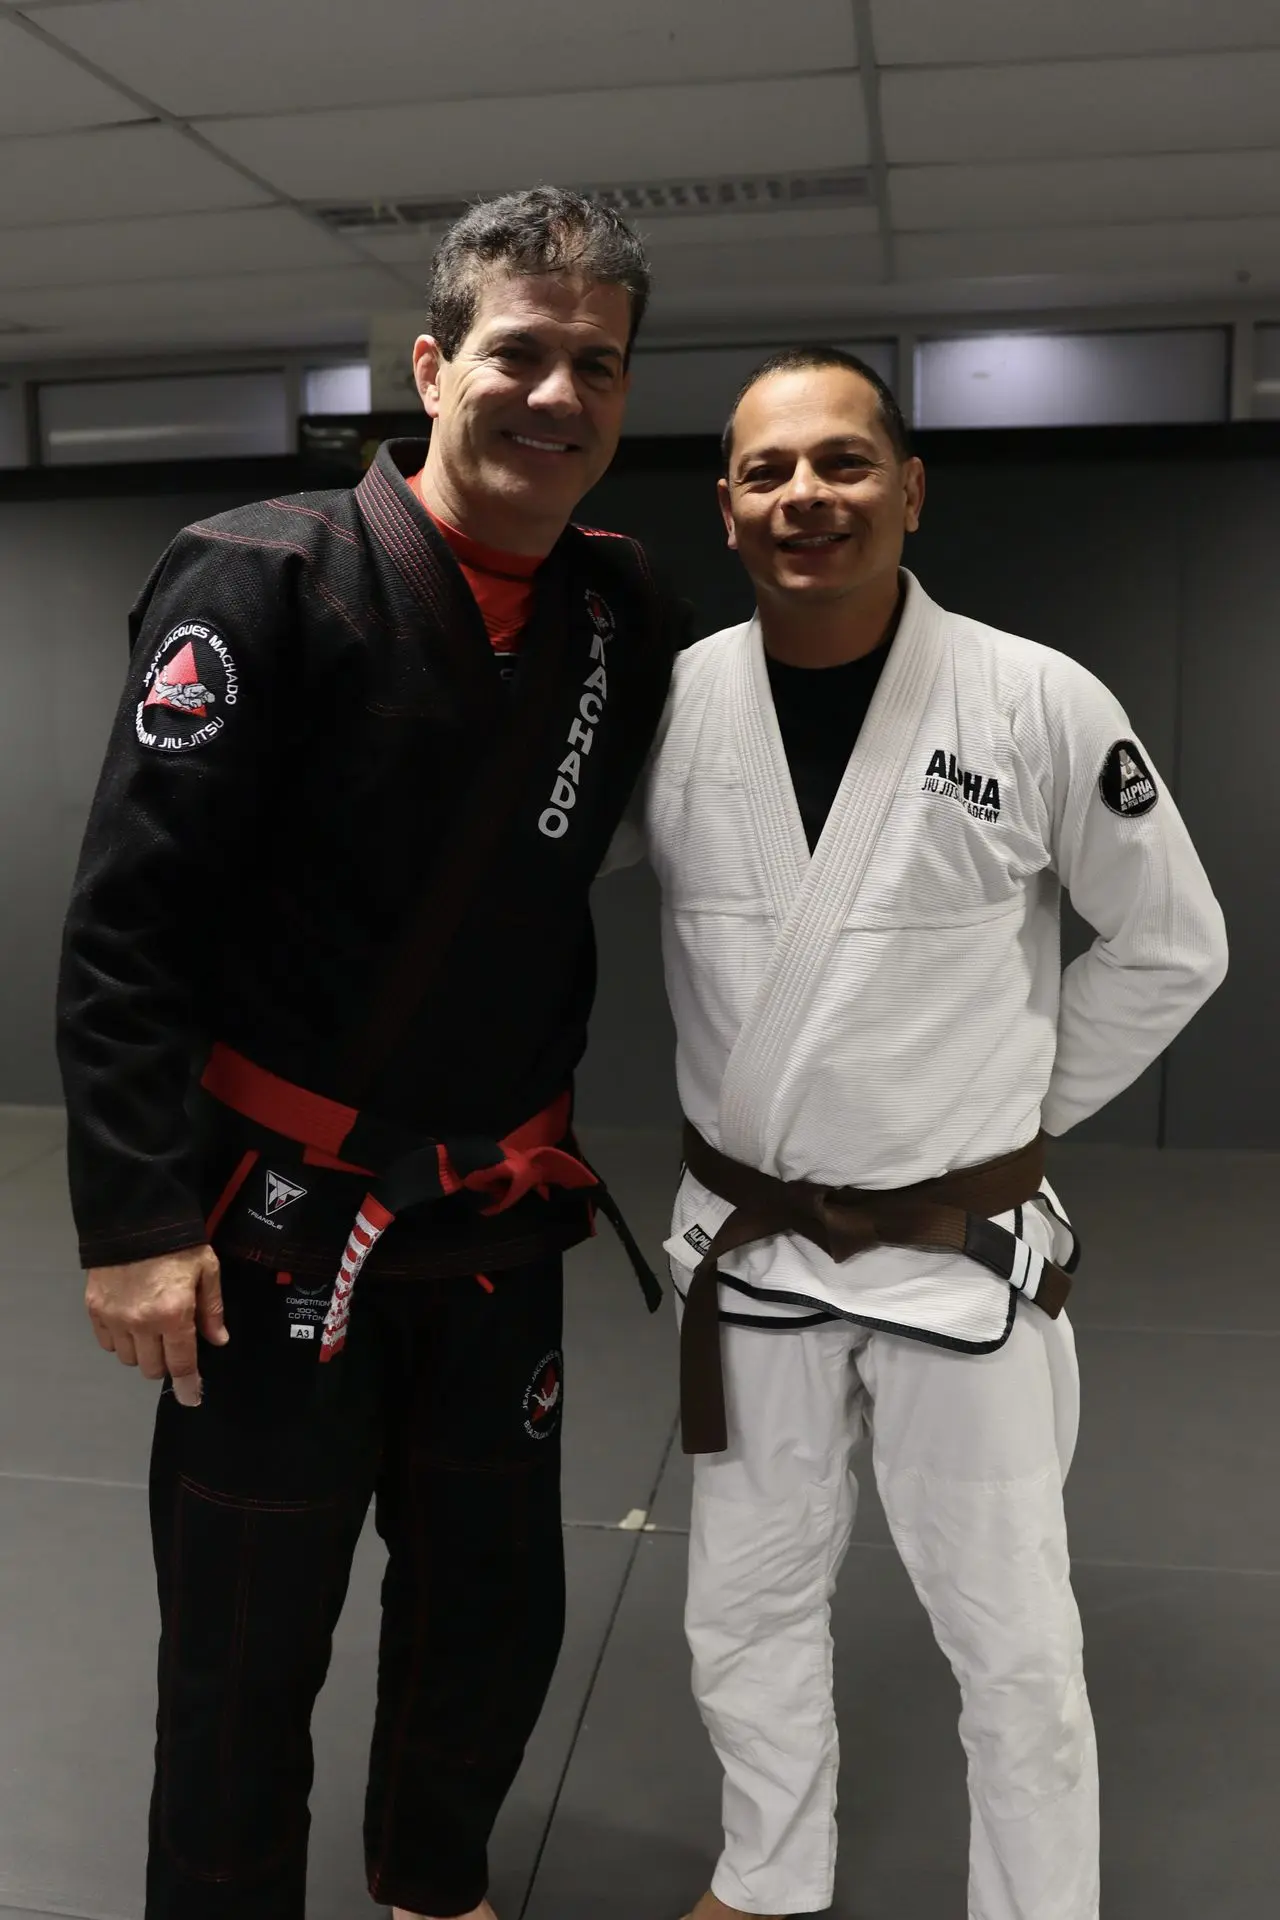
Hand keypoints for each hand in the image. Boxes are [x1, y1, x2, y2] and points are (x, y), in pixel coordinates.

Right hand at [85, 1244, 227, 1407]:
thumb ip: (212, 1310)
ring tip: (151, 1328)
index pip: (181, 1364)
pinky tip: (130, 1322)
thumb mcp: (207, 1270)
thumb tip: (218, 1341)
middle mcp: (140, 1323)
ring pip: (129, 1358)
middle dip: (166, 1362)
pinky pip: (107, 1343)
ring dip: (143, 1351)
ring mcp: (114, 1318)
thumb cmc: (179, 1243)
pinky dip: (120, 1340)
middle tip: (173, 1342)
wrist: (135, 1217)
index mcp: (173, 1314)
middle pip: (152, 1368)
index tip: (191, 1399)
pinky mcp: (94, 1309)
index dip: (188, 1386)